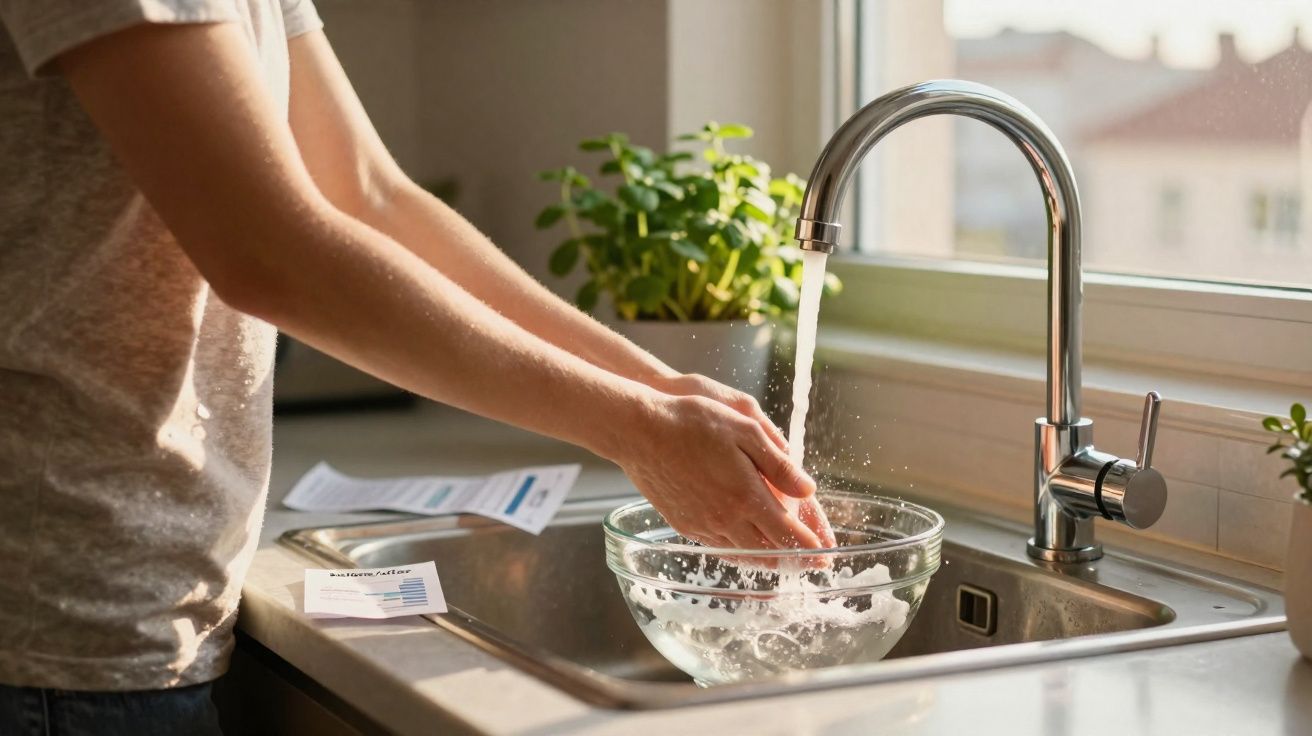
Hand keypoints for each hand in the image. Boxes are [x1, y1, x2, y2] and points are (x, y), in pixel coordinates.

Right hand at [652, 373, 836, 548]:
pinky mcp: (683, 524)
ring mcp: (702, 525)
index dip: (809, 547)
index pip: (787, 533)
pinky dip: (737, 550)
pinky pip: (717, 546)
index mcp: (746, 495)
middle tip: (808, 562)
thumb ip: (779, 464)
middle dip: (791, 559)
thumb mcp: (745, 429)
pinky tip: (742, 544)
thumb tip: (807, 490)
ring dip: (765, 558)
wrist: (639, 431)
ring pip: (742, 553)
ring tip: (780, 559)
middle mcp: (725, 518)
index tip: (825, 556)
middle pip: (767, 552)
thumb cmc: (692, 422)